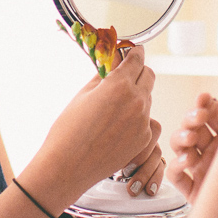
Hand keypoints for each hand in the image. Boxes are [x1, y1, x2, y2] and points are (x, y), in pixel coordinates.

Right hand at [25, 46, 156, 208]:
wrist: (68, 166)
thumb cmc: (69, 130)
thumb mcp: (83, 94)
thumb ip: (103, 75)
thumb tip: (111, 62)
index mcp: (120, 85)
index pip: (137, 58)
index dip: (134, 52)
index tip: (133, 51)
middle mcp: (137, 101)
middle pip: (149, 75)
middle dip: (138, 71)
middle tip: (125, 75)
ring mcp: (143, 121)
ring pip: (147, 98)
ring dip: (137, 95)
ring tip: (114, 106)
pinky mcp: (144, 139)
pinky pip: (145, 120)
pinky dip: (135, 118)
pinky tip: (116, 126)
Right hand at [169, 92, 217, 217]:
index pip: (210, 118)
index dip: (204, 106)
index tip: (206, 97)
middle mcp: (213, 155)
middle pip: (192, 129)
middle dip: (191, 118)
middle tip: (200, 116)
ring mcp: (202, 173)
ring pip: (180, 148)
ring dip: (182, 138)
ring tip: (192, 139)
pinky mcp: (195, 194)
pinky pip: (176, 176)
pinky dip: (176, 165)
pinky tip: (187, 160)